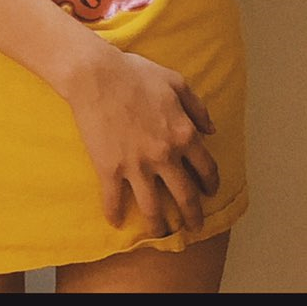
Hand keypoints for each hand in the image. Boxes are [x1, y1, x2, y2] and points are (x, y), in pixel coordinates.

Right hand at [64, 47, 218, 236]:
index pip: (207, 169)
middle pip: (185, 197)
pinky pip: (114, 199)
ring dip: (160, 226)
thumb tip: (211, 130)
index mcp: (183, 134)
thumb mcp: (175, 81)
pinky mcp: (109, 168)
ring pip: (154, 208)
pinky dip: (114, 213)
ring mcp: (136, 165)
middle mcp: (165, 156)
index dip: (211, 184)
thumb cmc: (134, 72)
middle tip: (193, 227)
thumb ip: (197, 107)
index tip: (209, 192)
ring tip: (161, 233)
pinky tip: (115, 221)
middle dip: (193, 217)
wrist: (95, 74)